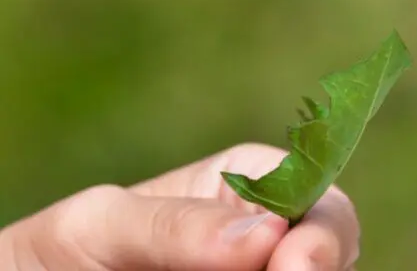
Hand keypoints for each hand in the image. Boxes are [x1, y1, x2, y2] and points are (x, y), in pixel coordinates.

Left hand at [0, 143, 358, 270]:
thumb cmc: (54, 254)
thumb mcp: (99, 224)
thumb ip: (176, 224)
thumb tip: (265, 235)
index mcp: (246, 188)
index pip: (315, 195)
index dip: (321, 229)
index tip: (296, 263)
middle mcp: (266, 244)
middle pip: (327, 255)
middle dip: (318, 266)